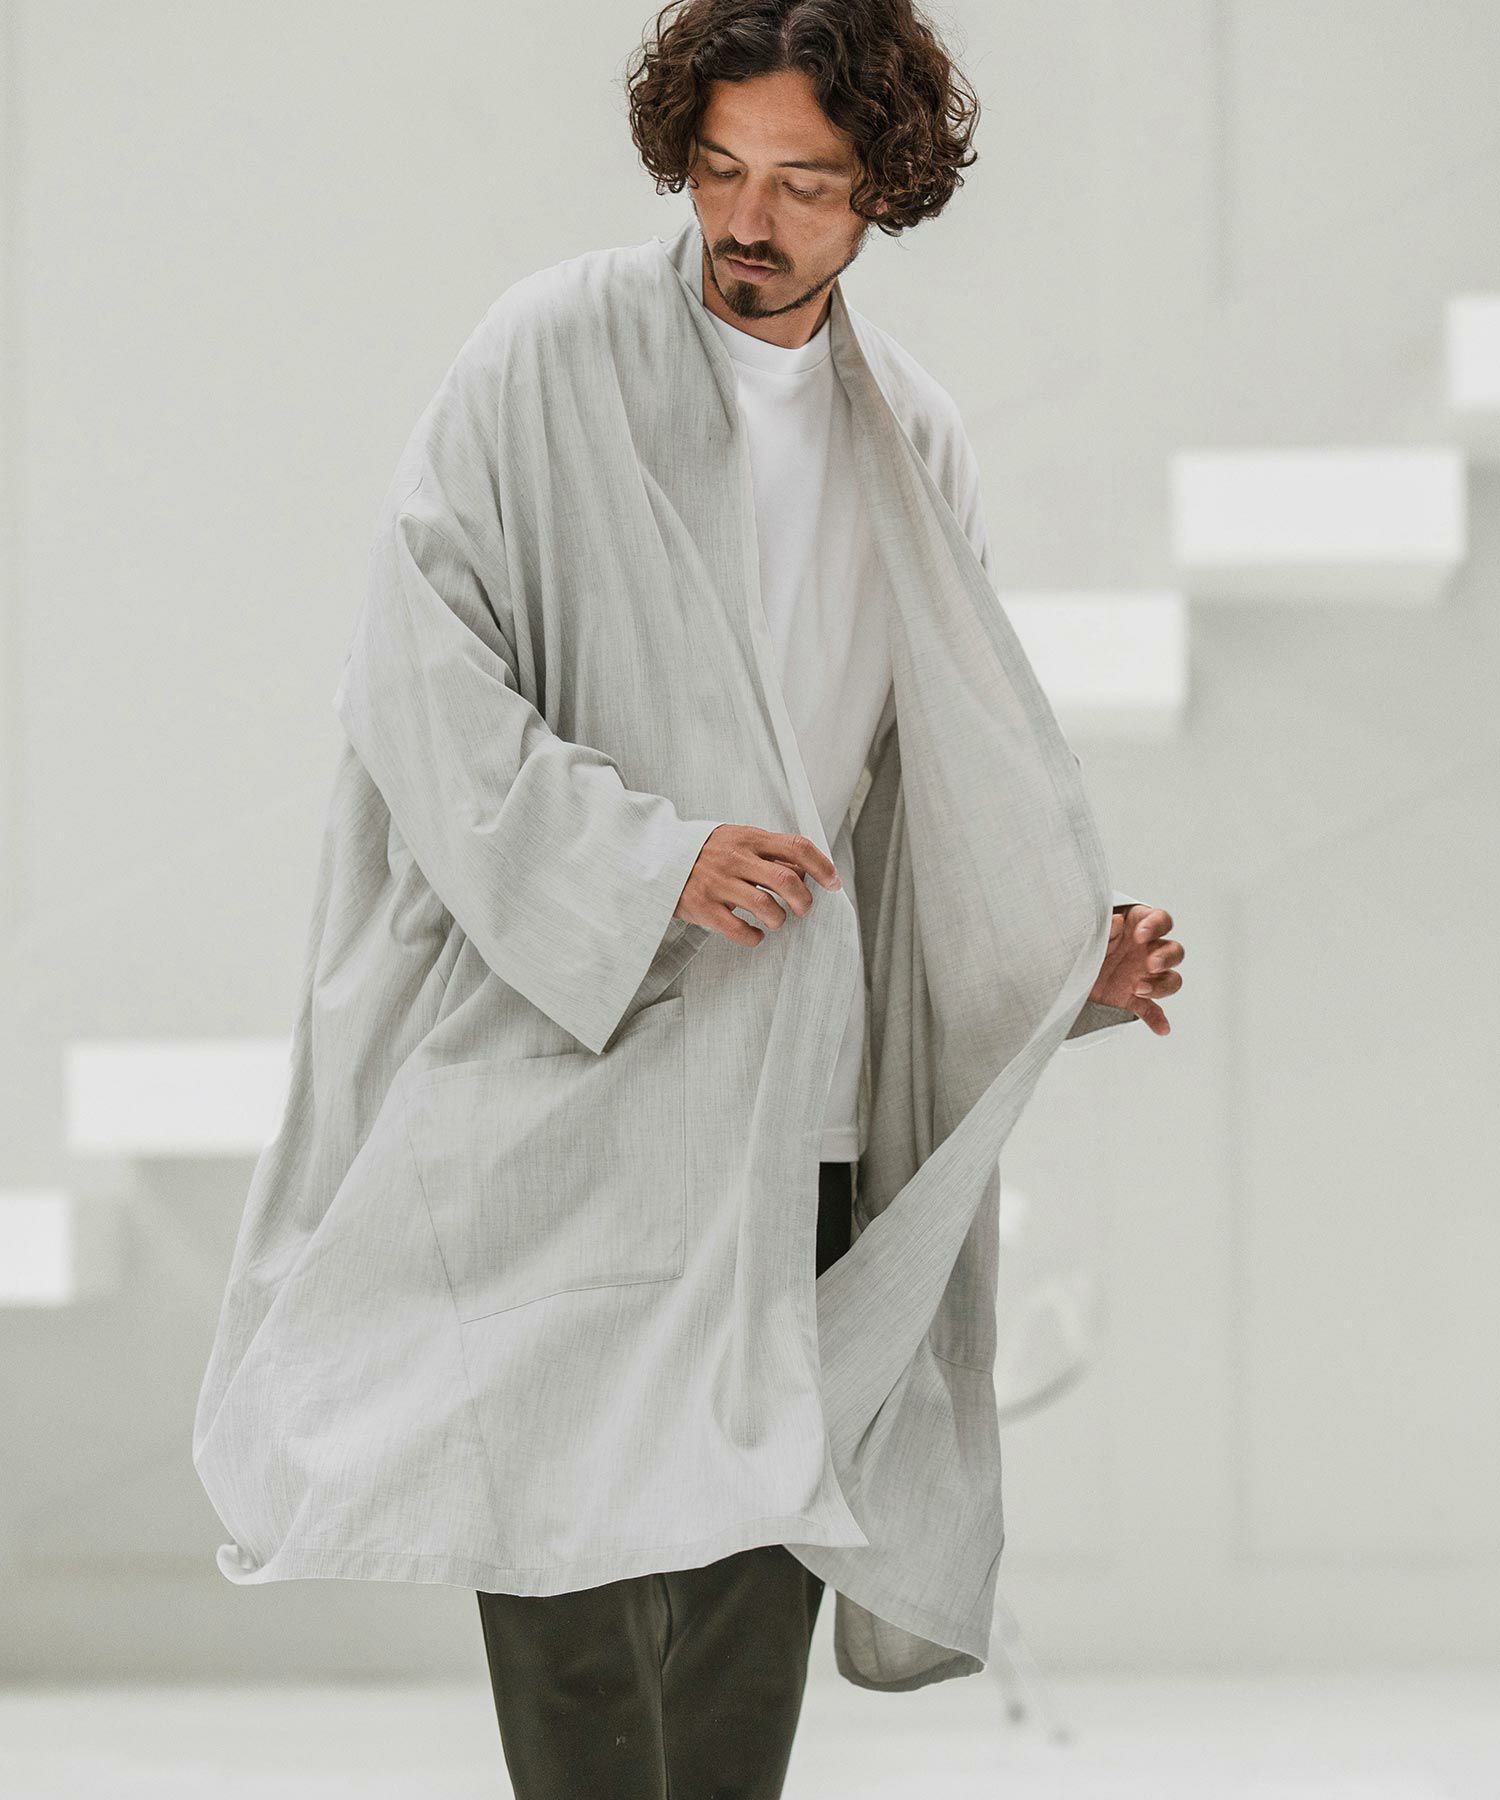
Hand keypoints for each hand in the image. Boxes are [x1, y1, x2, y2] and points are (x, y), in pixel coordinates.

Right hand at [675, 825, 841, 946]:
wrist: (658, 858)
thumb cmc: (707, 852)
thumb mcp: (738, 840)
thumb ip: (770, 853)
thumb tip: (809, 873)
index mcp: (749, 838)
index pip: (797, 847)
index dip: (822, 866)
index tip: (834, 884)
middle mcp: (735, 858)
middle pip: (787, 881)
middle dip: (804, 902)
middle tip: (803, 910)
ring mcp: (718, 883)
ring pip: (767, 907)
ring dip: (779, 920)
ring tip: (774, 921)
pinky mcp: (703, 907)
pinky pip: (740, 930)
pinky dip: (754, 937)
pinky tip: (754, 934)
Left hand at [1090, 904, 1182, 1036]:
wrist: (1068, 967)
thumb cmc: (1085, 941)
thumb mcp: (1092, 931)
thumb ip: (1105, 927)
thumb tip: (1117, 922)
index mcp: (1140, 926)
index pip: (1162, 920)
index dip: (1156, 926)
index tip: (1140, 935)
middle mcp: (1148, 950)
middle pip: (1175, 952)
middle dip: (1166, 958)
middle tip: (1150, 964)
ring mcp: (1145, 975)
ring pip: (1171, 980)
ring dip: (1161, 986)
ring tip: (1138, 990)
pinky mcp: (1135, 998)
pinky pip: (1152, 1010)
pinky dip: (1158, 1020)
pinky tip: (1162, 1028)